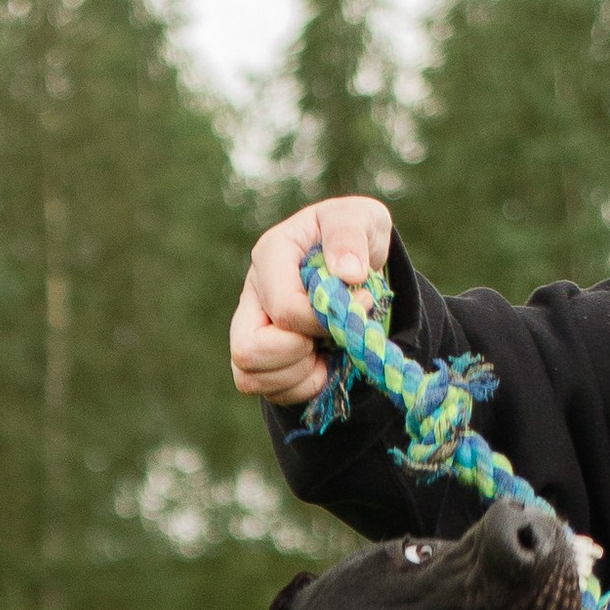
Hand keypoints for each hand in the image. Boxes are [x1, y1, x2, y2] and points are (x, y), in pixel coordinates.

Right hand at [229, 194, 394, 406]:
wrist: (354, 262)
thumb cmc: (355, 237)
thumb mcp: (361, 217)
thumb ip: (350, 234)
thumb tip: (347, 273)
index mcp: (271, 255)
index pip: (285, 309)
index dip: (324, 321)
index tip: (360, 305)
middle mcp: (253, 294)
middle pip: (248, 350)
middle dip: (299, 355)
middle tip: (330, 339)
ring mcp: (251, 327)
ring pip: (250, 377)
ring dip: (300, 375)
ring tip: (326, 351)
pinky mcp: (260, 356)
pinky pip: (267, 391)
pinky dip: (301, 388)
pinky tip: (322, 364)